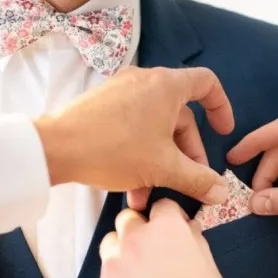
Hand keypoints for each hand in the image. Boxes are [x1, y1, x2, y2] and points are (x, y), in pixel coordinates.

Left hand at [34, 66, 233, 208]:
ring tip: (154, 196)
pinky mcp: (103, 107)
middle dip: (187, 154)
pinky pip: (134, 128)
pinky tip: (134, 189)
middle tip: (189, 183)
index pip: (207, 84)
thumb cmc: (115, 149)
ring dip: (162, 162)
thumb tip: (222, 193)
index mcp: (166, 86)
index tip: (223, 133)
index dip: (221, 107)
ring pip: (155, 128)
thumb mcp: (163, 168)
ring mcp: (122, 92)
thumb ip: (197, 180)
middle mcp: (146, 82)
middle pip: (180, 116)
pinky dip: (141, 154)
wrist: (54, 148)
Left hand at [93, 199, 235, 277]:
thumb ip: (194, 243)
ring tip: (139, 274)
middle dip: (140, 229)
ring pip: (110, 243)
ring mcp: (114, 266)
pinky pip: (105, 277)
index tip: (171, 225)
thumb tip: (188, 231)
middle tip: (153, 250)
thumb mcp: (210, 270)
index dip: (169, 215)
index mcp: (167, 231)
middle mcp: (136, 241)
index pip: (162, 205)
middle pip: (129, 219)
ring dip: (122, 251)